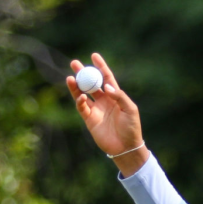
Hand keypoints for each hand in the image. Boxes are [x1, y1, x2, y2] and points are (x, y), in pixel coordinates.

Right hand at [65, 53, 148, 176]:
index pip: (106, 78)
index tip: (94, 55)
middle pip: (91, 83)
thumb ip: (119, 96)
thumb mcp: (130, 109)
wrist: (126, 147)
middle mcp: (104, 100)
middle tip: (74, 63)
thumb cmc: (132, 128)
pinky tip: (81, 96)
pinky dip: (80, 101)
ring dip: (76, 85)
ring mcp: (96, 109)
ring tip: (70, 77)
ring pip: (83, 94)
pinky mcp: (89, 119)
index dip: (100, 67)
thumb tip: (106, 86)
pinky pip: (82, 107)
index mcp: (115, 96)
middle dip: (83, 73)